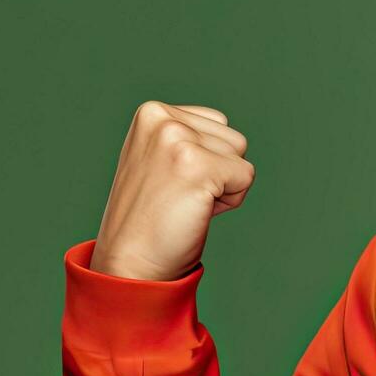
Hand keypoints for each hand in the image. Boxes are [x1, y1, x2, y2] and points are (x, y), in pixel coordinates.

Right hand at [88, 101, 253, 281]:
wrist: (130, 262)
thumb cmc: (150, 217)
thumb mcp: (159, 160)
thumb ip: (187, 138)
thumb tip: (232, 140)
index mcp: (151, 112)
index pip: (217, 124)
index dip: (207, 159)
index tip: (173, 182)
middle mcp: (162, 118)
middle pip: (233, 139)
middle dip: (218, 172)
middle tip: (179, 197)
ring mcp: (177, 140)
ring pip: (240, 156)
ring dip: (223, 186)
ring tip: (186, 202)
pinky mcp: (196, 165)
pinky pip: (246, 177)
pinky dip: (230, 201)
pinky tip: (195, 211)